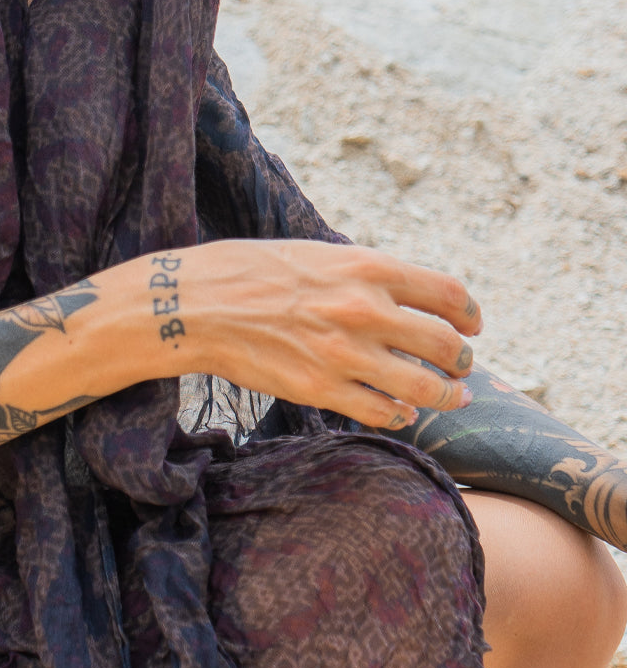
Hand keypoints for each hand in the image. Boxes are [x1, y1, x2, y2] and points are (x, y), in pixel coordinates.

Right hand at [145, 240, 478, 430]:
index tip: (473, 325)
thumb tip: (400, 295)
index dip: (470, 313)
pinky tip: (400, 412)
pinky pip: (382, 411)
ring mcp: (345, 354)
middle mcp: (364, 309)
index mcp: (366, 266)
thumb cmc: (249, 271)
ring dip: (446, 395)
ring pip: (424, 388)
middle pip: (446, 344)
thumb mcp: (316, 253)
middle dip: (462, 360)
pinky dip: (400, 414)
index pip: (448, 293)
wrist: (195, 305)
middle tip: (462, 366)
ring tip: (450, 397)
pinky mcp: (321, 389)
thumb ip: (362, 274)